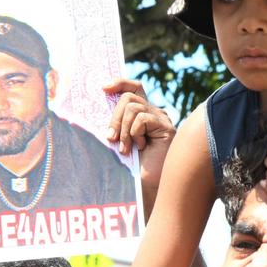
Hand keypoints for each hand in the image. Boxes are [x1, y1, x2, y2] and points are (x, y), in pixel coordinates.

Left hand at [105, 79, 175, 211]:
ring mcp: (162, 118)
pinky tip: (141, 147)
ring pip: (133, 108)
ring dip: (124, 130)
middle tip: (110, 137)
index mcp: (144, 112)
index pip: (134, 87)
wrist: (149, 184)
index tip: (103, 88)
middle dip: (115, 117)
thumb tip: (101, 106)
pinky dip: (135, 134)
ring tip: (126, 148)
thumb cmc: (134, 164)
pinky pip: (141, 119)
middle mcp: (155, 112)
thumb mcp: (120, 138)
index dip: (120, 83)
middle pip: (128, 97)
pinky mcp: (166, 127)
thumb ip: (116, 123)